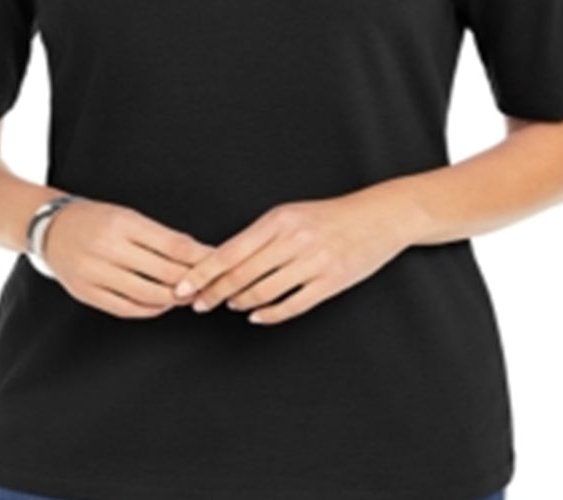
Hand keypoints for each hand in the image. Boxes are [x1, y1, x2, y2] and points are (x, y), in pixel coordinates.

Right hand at [41, 198, 214, 317]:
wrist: (51, 229)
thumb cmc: (95, 220)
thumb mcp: (128, 216)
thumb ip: (161, 237)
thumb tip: (199, 254)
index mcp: (122, 222)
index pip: (173, 245)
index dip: (200, 258)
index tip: (218, 262)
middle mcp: (107, 247)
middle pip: (164, 272)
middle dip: (192, 281)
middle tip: (210, 285)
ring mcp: (95, 273)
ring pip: (148, 294)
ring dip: (174, 299)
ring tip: (190, 297)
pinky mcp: (87, 293)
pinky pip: (127, 308)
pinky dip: (151, 309)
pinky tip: (163, 304)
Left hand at [172, 190, 414, 324]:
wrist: (380, 216)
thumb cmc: (329, 216)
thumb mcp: (290, 215)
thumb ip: (259, 237)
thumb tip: (221, 261)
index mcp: (277, 221)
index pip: (228, 252)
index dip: (201, 275)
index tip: (182, 289)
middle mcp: (293, 240)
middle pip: (240, 276)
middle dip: (213, 295)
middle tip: (198, 306)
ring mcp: (313, 262)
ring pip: (263, 293)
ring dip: (240, 303)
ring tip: (230, 306)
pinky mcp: (331, 282)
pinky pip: (292, 306)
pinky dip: (269, 315)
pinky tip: (257, 317)